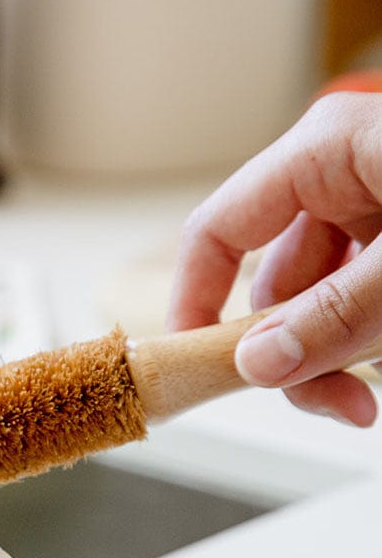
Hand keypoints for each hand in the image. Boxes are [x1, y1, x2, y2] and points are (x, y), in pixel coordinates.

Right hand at [169, 92, 381, 426]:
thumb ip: (339, 312)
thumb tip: (259, 362)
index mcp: (323, 154)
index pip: (215, 232)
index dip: (194, 303)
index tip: (195, 367)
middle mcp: (340, 181)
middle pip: (272, 285)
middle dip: (294, 353)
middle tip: (337, 403)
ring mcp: (376, 211)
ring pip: (318, 304)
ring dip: (338, 357)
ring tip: (373, 394)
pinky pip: (359, 302)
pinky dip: (368, 340)